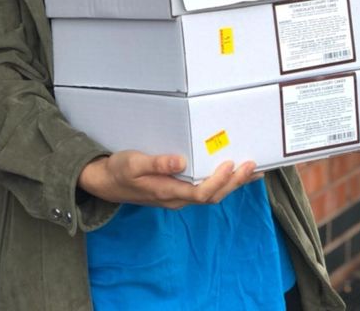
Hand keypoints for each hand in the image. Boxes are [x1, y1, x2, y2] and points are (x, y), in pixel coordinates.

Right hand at [78, 151, 262, 208]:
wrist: (106, 183)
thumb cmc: (120, 171)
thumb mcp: (134, 163)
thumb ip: (157, 163)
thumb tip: (180, 161)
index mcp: (168, 193)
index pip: (201, 193)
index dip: (219, 181)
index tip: (231, 164)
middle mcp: (177, 199)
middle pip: (212, 196)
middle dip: (234, 183)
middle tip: (252, 166)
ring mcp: (178, 196)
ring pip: (211, 194)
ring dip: (232, 184)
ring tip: (252, 171)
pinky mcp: (178, 190)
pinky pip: (205, 189)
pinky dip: (222, 181)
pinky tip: (232, 173)